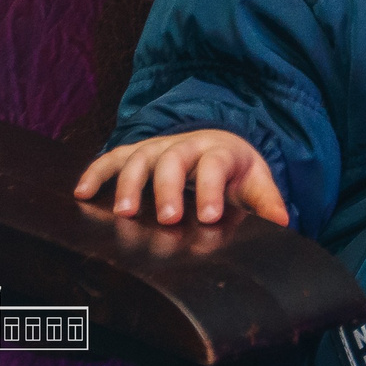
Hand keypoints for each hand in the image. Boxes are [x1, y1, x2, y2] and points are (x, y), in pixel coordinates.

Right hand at [74, 129, 287, 225]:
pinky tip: (80, 193)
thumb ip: (266, 200)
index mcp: (219, 152)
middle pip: (173, 161)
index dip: (211, 190)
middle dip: (168, 189)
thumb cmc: (234, 170)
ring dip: (129, 184)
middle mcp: (185, 145)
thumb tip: (284, 222)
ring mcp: (158, 147)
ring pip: (140, 158)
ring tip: (123, 213)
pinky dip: (95, 171)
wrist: (217, 143)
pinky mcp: (136, 152)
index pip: (215, 167)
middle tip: (167, 219)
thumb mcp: (254, 181)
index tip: (208, 217)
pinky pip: (112, 158)